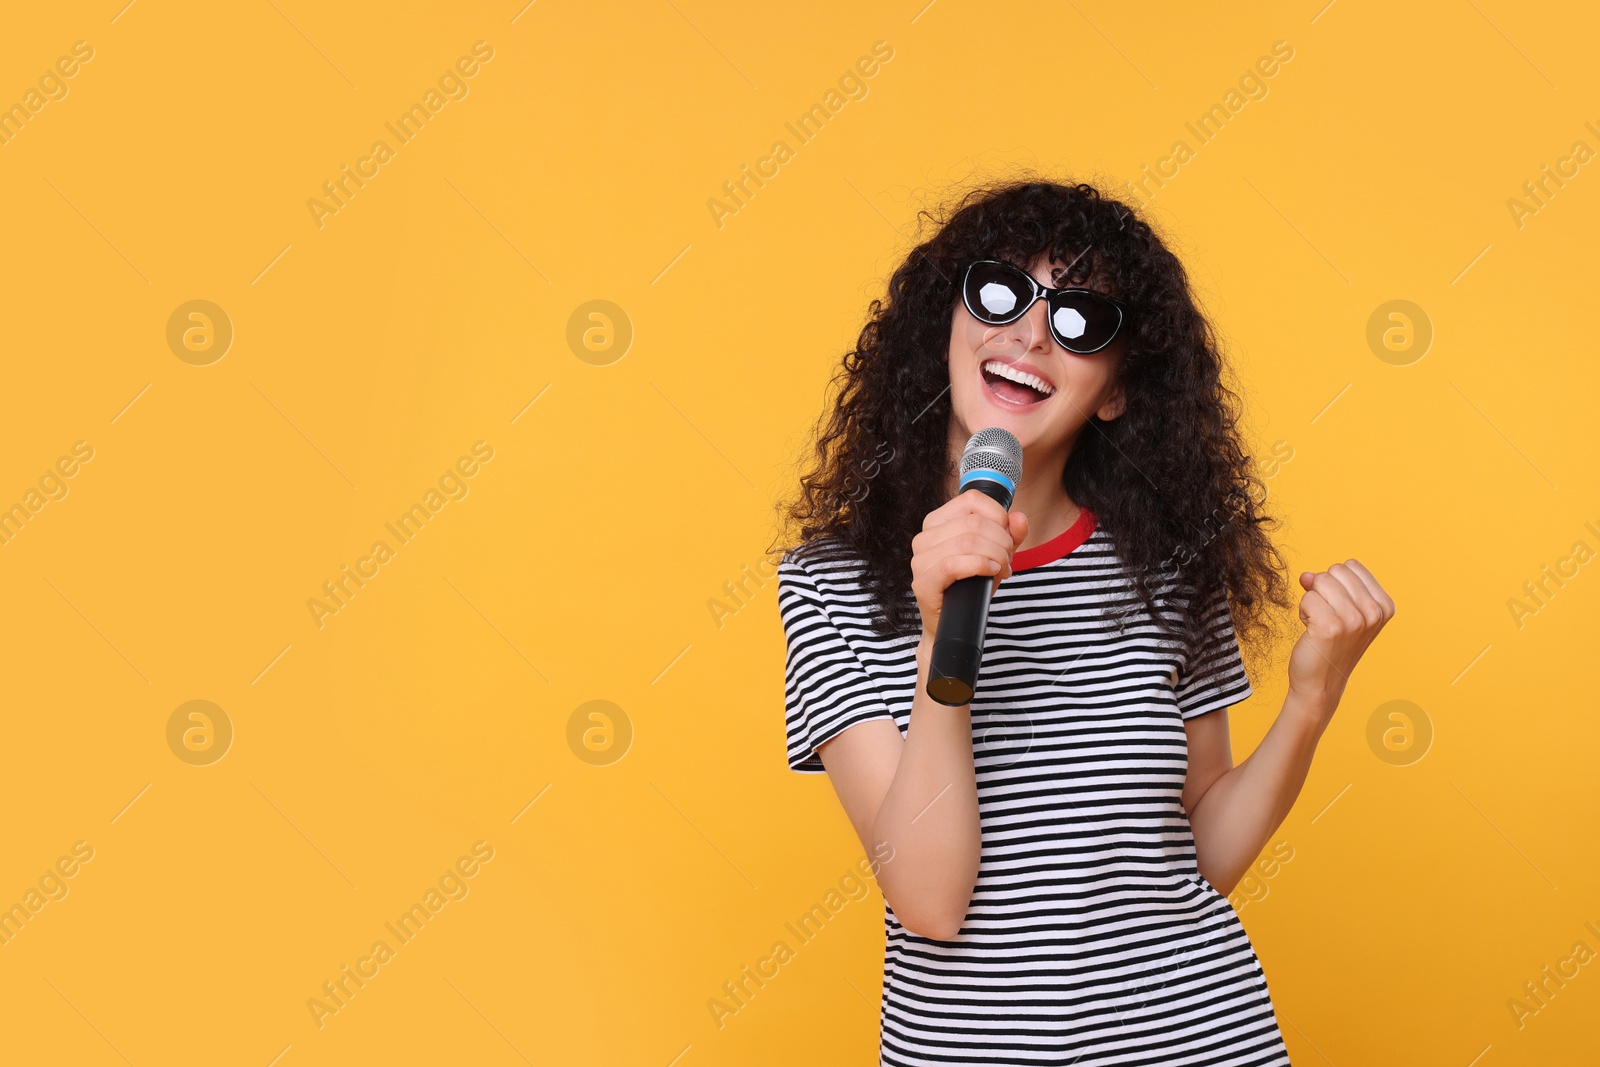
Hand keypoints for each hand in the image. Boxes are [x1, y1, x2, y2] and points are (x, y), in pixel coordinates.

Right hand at [910, 489, 1027, 641]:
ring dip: (995, 555)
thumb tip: (1019, 518)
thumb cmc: (971, 586)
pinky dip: (980, 566)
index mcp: (937, 522)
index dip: (998, 515)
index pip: (972, 499)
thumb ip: (1010, 535)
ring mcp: (920, 560)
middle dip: (1001, 541)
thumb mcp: (995, 555)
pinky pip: (953, 564)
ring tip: (1001, 569)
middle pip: (974, 522)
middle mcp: (924, 537)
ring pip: (967, 542)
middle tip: (1008, 559)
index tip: (1007, 537)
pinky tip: (991, 572)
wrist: (955, 625)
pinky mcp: (923, 582)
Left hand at [1287, 559, 1395, 708]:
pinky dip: (1303, 611)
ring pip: (1320, 581)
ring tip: (1320, 624)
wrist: (1321, 683)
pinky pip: (1307, 597)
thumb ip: (1330, 586)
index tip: (1339, 609)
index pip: (1351, 566)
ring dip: (1312, 601)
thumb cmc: (1330, 644)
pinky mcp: (1331, 627)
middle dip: (1323, 590)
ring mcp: (1355, 620)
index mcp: (1384, 606)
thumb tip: (1306, 576)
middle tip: (1327, 617)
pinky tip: (1312, 631)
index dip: (1336, 583)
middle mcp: (1374, 613)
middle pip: (1335, 570)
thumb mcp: (1342, 610)